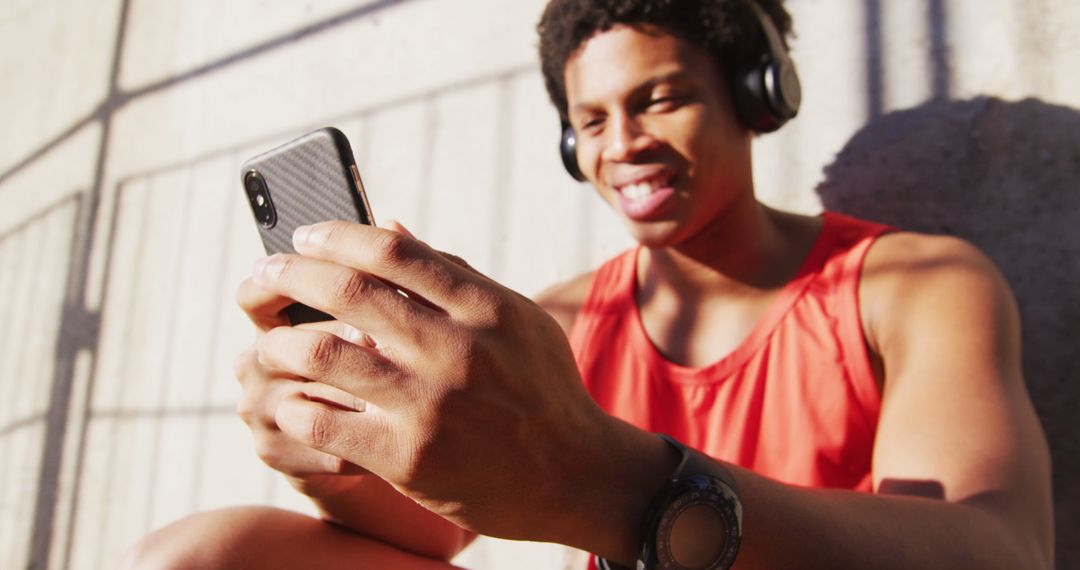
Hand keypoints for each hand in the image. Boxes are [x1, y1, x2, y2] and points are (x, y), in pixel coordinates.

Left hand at [248, 220, 611, 541]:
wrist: (576, 475)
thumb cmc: (544, 390)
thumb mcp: (516, 320)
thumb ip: (454, 273)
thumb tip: (388, 225)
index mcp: (483, 306)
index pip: (391, 250)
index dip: (335, 234)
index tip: (305, 235)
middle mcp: (455, 348)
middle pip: (347, 290)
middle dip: (288, 273)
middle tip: (262, 273)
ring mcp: (430, 404)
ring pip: (321, 353)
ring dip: (279, 341)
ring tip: (268, 340)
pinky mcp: (407, 458)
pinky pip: (322, 422)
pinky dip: (295, 405)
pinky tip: (292, 399)